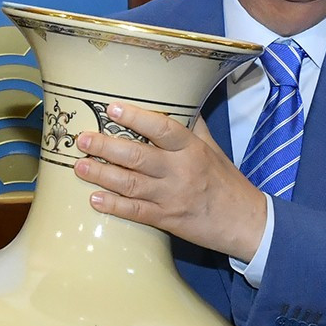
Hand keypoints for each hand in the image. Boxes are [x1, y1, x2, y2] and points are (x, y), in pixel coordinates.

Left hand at [73, 101, 267, 259]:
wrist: (246, 223)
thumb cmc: (227, 183)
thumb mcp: (213, 150)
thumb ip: (192, 128)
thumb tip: (178, 102)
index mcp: (192, 149)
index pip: (162, 128)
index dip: (136, 118)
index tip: (113, 108)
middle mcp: (180, 171)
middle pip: (138, 155)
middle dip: (106, 146)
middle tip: (82, 139)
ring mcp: (172, 197)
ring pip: (130, 183)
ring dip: (102, 174)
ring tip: (79, 165)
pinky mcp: (167, 220)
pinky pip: (135, 212)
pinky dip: (114, 206)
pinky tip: (94, 199)